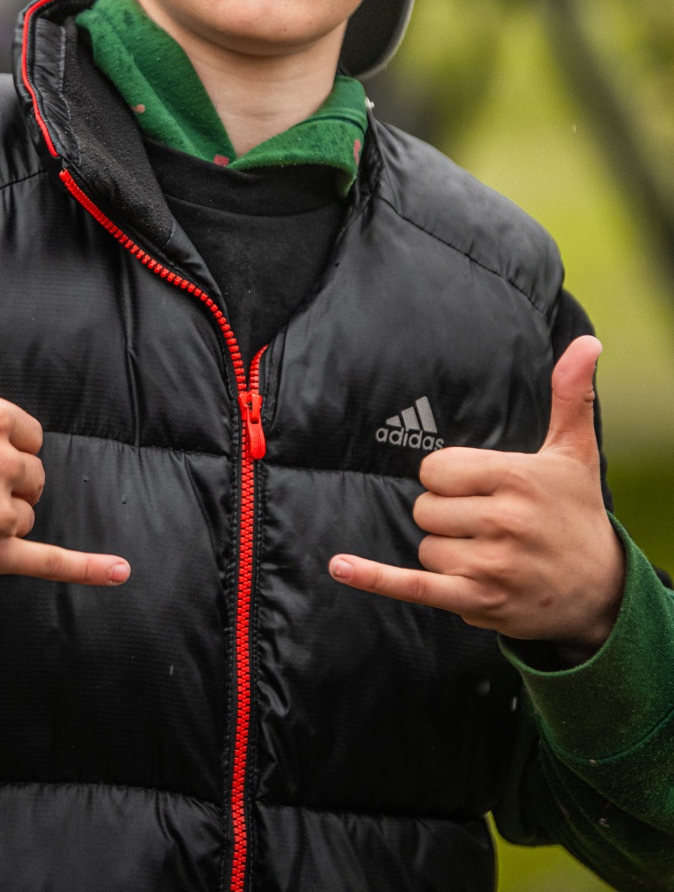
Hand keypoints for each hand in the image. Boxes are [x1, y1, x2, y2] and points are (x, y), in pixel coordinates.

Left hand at [329, 337, 624, 653]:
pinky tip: (340, 566)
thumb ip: (571, 394)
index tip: (473, 486)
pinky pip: (415, 586)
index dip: (446, 477)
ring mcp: (491, 566)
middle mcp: (504, 522)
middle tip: (484, 520)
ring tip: (487, 550)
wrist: (603, 591)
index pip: (437, 469)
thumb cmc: (578, 513)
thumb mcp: (575, 452)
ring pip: (425, 546)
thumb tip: (586, 341)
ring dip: (445, 550)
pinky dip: (376, 578)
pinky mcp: (479, 601)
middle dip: (446, 514)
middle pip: (426, 508)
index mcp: (517, 479)